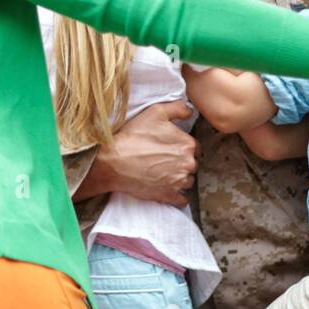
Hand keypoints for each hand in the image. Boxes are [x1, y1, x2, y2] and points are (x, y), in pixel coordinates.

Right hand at [80, 100, 196, 207]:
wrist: (114, 161)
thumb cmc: (134, 136)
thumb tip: (190, 111)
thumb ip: (178, 108)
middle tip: (164, 160)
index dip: (181, 146)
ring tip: (163, 173)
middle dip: (181, 162)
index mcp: (187, 145)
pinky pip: (182, 200)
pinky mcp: (169, 196)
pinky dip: (178, 196)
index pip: (194, 147)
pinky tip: (168, 188)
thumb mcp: (156, 112)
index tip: (170, 148)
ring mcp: (179, 182)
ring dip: (179, 178)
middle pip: (191, 164)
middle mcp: (188, 164)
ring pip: (188, 181)